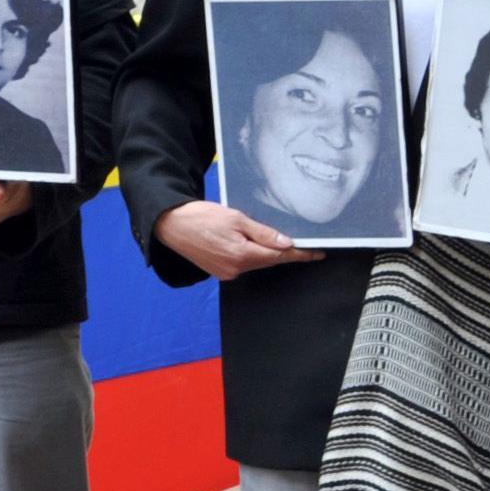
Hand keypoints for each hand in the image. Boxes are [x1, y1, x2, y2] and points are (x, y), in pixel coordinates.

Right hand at [155, 198, 320, 280]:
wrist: (171, 224)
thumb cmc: (201, 217)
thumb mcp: (236, 218)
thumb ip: (263, 233)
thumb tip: (286, 243)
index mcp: (242, 255)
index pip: (279, 256)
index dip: (300, 254)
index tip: (317, 254)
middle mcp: (235, 269)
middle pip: (269, 260)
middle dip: (283, 251)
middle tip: (299, 240)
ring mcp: (226, 273)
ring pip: (256, 262)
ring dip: (265, 252)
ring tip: (265, 236)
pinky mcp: (219, 272)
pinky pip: (243, 264)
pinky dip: (250, 254)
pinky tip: (247, 243)